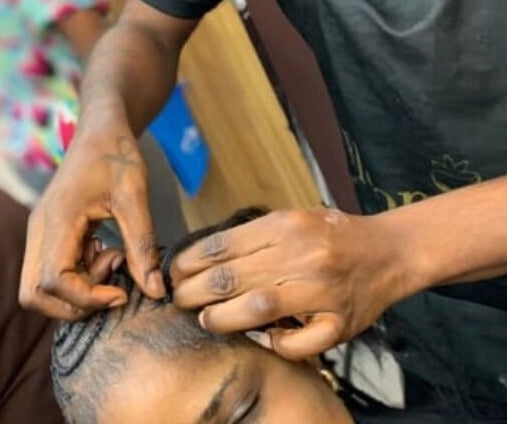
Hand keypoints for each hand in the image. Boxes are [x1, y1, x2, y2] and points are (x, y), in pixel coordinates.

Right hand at [20, 130, 165, 319]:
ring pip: (40, 288)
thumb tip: (155, 292)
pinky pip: (52, 272)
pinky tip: (106, 251)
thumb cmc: (116, 156)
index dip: (87, 298)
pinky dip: (79, 276)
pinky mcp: (48, 235)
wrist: (100, 129)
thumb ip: (143, 247)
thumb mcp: (135, 199)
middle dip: (75, 304)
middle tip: (112, 284)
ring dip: (78, 290)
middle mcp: (39, 231)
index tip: (121, 292)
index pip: (53, 282)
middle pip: (33, 295)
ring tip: (112, 260)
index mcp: (56, 220)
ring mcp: (40, 234)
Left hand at [171, 208, 412, 359]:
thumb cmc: (332, 235)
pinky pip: (297, 343)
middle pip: (231, 278)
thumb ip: (253, 237)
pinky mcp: (339, 324)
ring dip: (222, 318)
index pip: (222, 246)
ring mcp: (322, 291)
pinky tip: (261, 338)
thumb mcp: (291, 219)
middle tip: (180, 299)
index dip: (189, 262)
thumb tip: (200, 259)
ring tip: (207, 319)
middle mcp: (303, 255)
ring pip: (256, 309)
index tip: (174, 273)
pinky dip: (274, 344)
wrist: (390, 251)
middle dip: (194, 292)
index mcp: (286, 225)